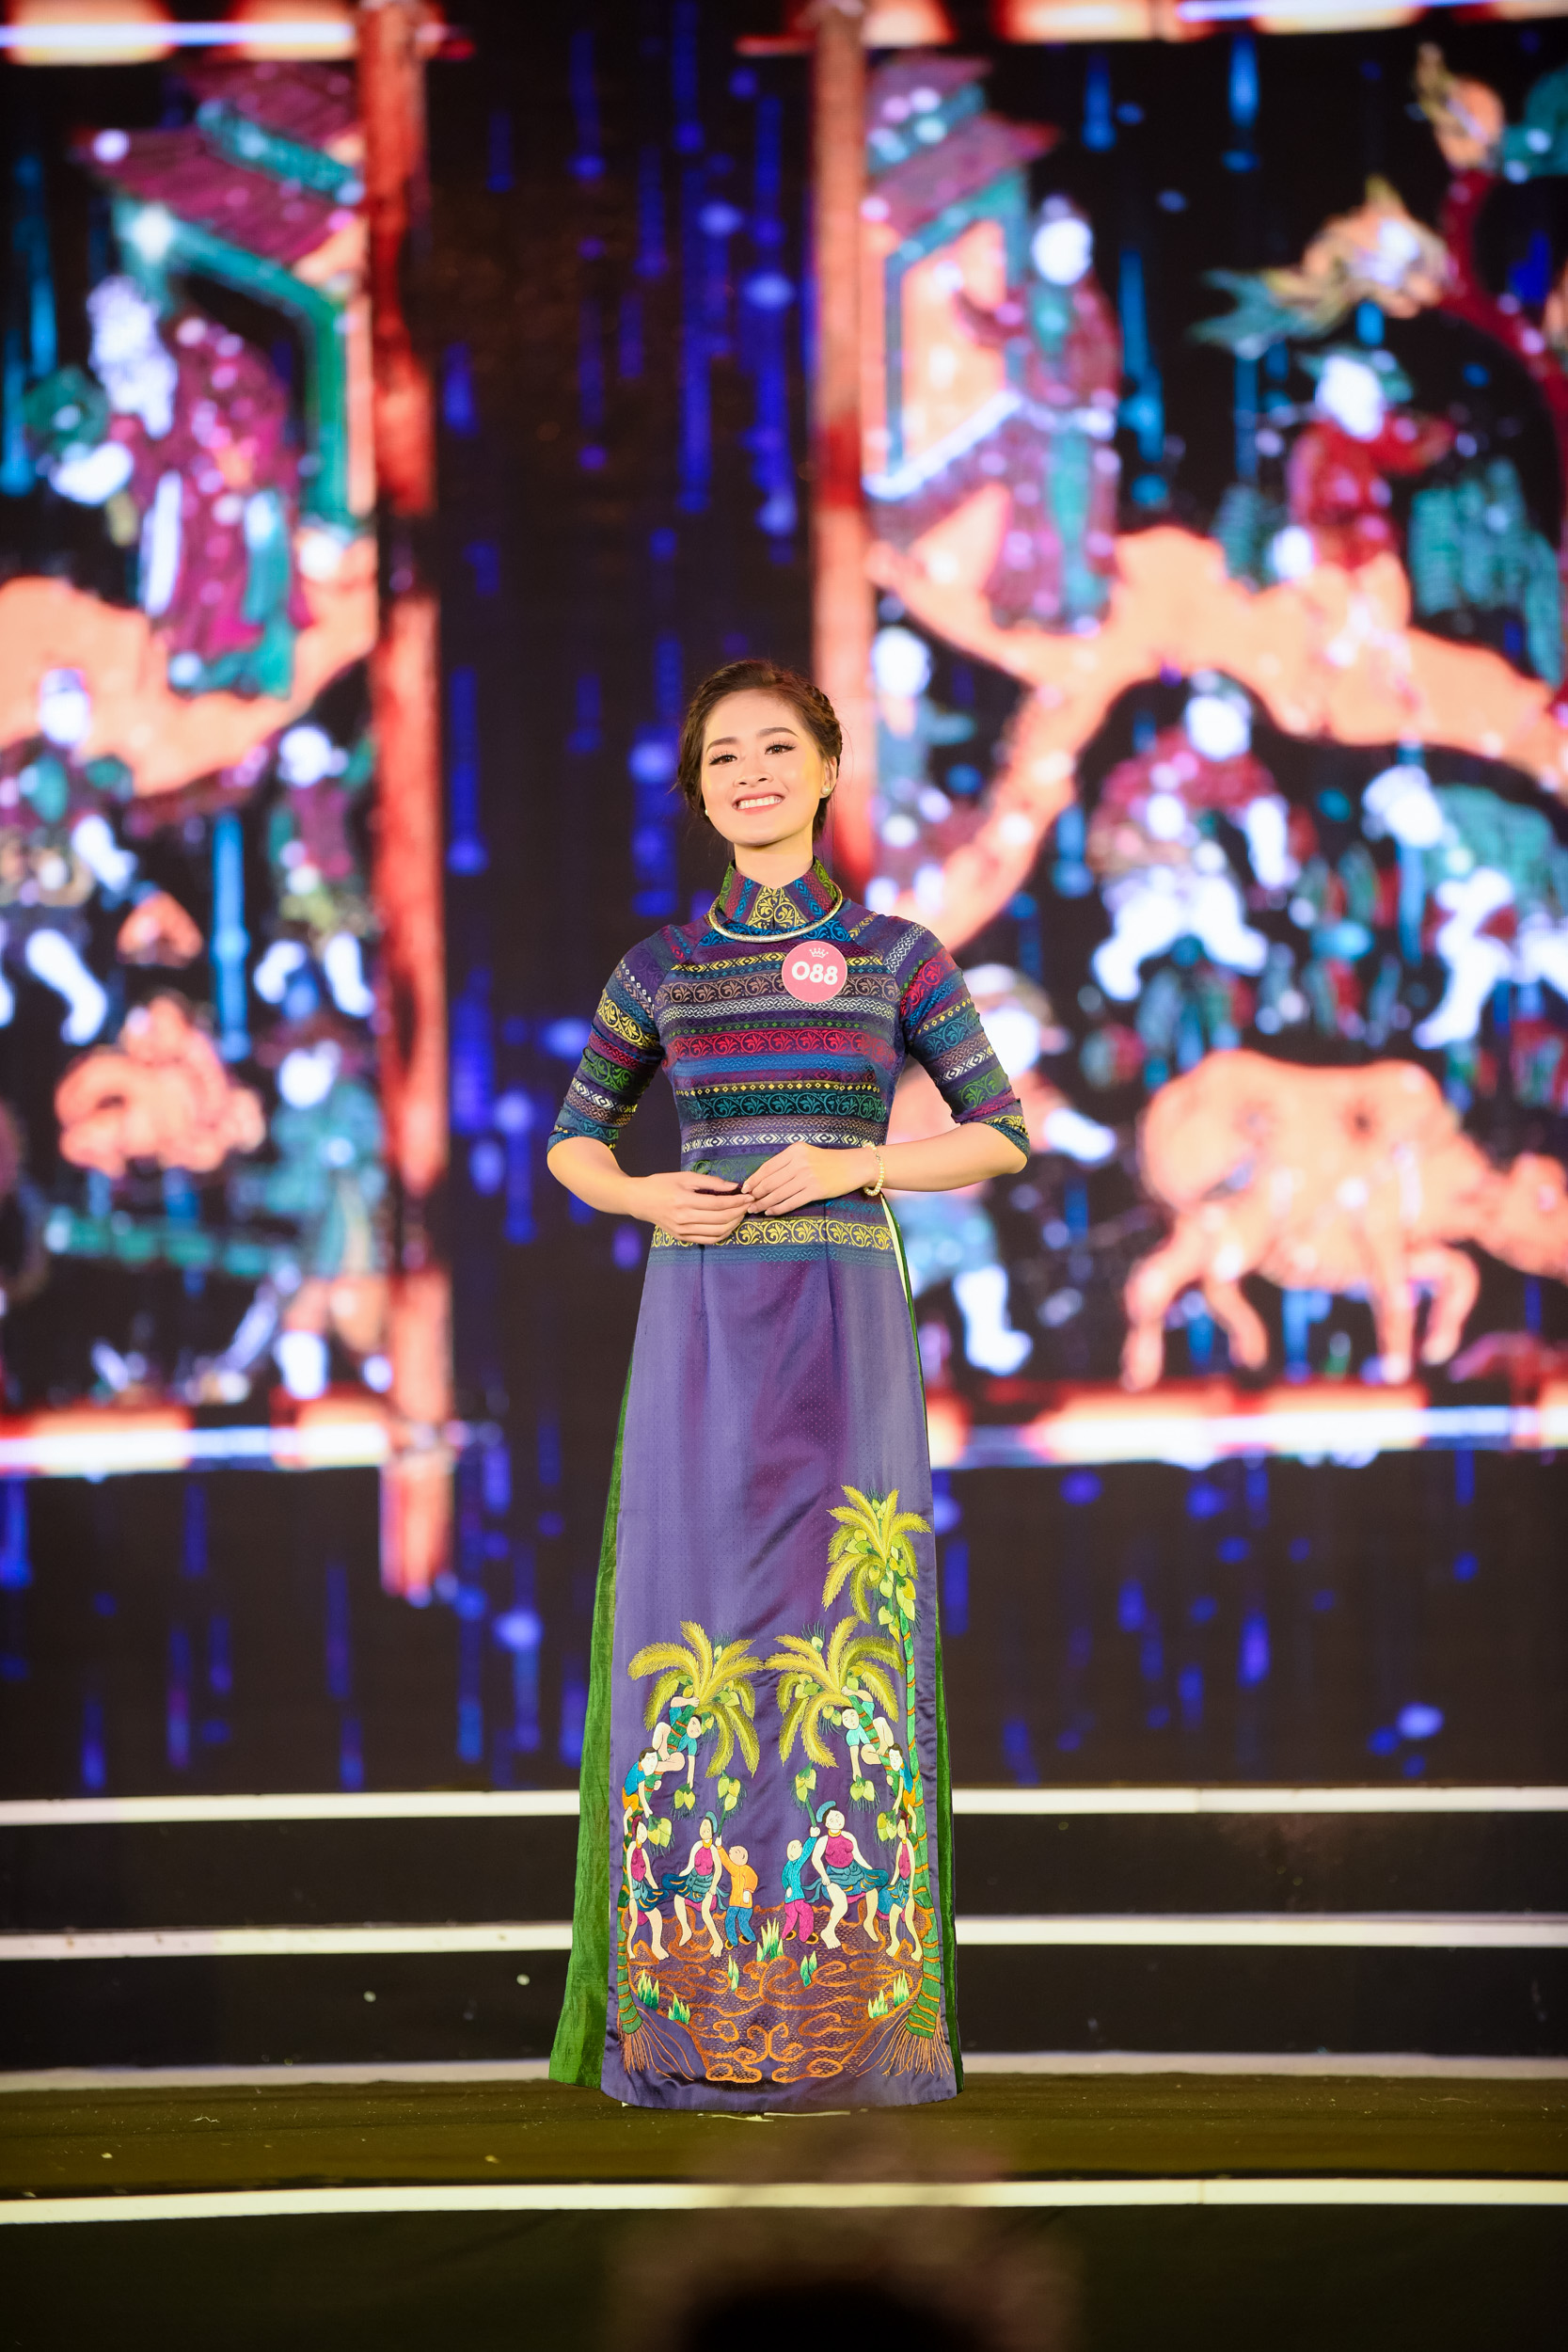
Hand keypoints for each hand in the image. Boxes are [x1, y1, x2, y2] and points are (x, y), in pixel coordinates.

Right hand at [629, 1170, 748, 1242]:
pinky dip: (722, 1234)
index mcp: (684, 1200)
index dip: (737, 1201)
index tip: (748, 1196)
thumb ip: (711, 1182)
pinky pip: (708, 1240)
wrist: (639, 1200)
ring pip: (717, 1232)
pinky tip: (729, 1225)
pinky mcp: (682, 1238)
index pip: (718, 1204)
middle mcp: (683, 1218)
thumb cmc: (661, 1184)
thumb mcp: (685, 1177)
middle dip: (738, 1212)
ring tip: (740, 1214)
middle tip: (747, 1204)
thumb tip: (733, 1187)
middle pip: (720, 1219)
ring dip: (733, 1224)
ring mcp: (682, 1231)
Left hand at [741, 1143, 875, 1217]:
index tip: (745, 1188)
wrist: (852, 1166)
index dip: (754, 1179)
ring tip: (755, 1209)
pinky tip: (770, 1212)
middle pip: (770, 1182)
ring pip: (778, 1194)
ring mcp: (807, 1177)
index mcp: (794, 1151)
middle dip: (756, 1194)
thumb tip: (762, 1180)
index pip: (768, 1167)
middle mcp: (799, 1163)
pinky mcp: (815, 1191)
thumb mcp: (805, 1154)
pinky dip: (778, 1208)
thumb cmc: (827, 1161)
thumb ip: (786, 1163)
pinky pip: (791, 1202)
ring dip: (764, 1204)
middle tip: (747, 1202)